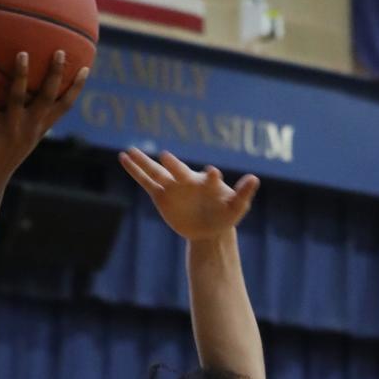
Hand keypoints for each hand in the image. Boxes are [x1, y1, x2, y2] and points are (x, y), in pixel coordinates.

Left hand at [0, 51, 88, 194]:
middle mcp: (29, 128)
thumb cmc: (0, 158)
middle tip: (60, 51)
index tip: (86, 68)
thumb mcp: (19, 138)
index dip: (76, 89)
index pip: (63, 107)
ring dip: (21, 75)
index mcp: (38, 129)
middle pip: (48, 98)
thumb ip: (25, 119)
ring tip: (22, 53)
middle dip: (55, 74)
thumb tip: (24, 92)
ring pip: (18, 98)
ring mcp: (11, 130)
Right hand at [119, 148, 259, 239]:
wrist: (209, 227)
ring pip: (156, 173)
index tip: (213, 173)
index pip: (209, 178)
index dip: (211, 177)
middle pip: (178, 172)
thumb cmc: (225, 214)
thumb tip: (254, 179)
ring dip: (143, 162)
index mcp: (207, 183)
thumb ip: (244, 193)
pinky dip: (135, 171)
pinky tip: (124, 158)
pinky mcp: (161, 196)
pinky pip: (145, 182)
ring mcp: (173, 187)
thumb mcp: (237, 207)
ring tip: (129, 150)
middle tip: (166, 157)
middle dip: (173, 166)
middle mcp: (187, 180)